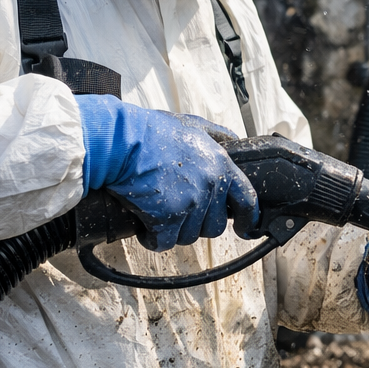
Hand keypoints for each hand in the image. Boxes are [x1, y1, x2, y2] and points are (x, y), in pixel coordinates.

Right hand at [76, 95, 259, 251]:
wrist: (122, 142)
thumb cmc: (152, 131)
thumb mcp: (193, 125)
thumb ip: (216, 134)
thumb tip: (232, 140)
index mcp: (221, 166)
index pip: (247, 200)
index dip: (247, 218)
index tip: (244, 229)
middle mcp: (210, 186)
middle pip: (214, 226)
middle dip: (197, 224)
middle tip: (178, 213)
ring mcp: (189, 204)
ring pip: (188, 236)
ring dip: (173, 231)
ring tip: (158, 213)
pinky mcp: (166, 218)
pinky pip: (163, 242)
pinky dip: (153, 239)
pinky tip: (145, 228)